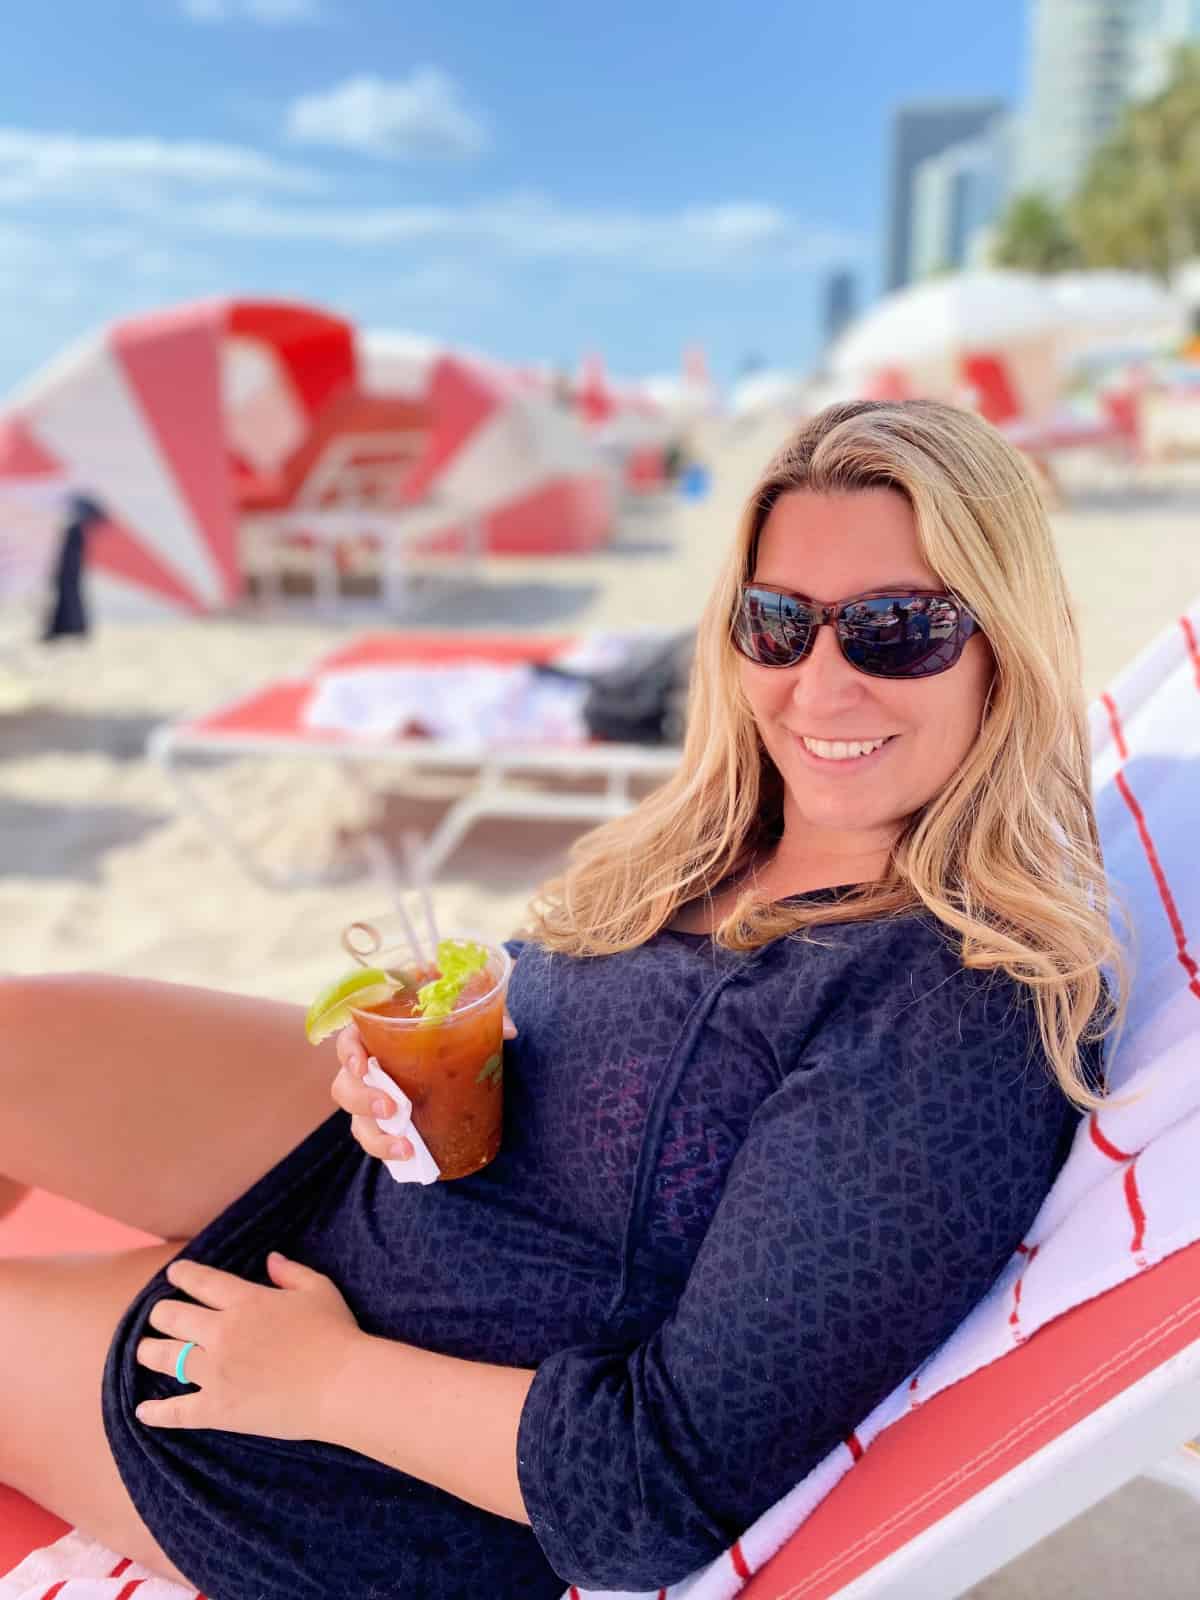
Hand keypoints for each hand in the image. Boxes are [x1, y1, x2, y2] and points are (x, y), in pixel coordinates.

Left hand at [134, 1254, 359, 1440]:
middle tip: (159, 1317)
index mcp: (246, 1301)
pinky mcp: (217, 1409)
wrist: (341, 1385)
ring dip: (150, 1352)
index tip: (173, 1274)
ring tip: (145, 1351)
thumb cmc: (336, 1334)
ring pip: (165, 1358)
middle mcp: (222, 1333)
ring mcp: (215, 1372)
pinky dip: (155, 1412)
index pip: (201, 1282)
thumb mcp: (319, 1290)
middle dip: (162, 1314)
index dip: (183, 1275)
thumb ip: (291, 1272)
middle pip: (173, 1317)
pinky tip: (142, 1411)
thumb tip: (271, 1259)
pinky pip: (176, 1411)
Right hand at [331, 1011, 516, 1164]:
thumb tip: (510, 1032)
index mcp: (378, 1037)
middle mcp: (370, 1070)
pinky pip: (376, 1141)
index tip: (362, 1065)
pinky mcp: (388, 1125)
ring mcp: (375, 1101)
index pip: (349, 1040)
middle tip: (391, 1108)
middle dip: (362, 1100)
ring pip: (356, 1121)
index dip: (348, 1053)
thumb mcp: (466, 1020)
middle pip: (345, 1086)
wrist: (459, 1062)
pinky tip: (409, 1155)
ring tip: (405, 1146)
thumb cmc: (451, 1032)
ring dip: (376, 1137)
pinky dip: (388, 1150)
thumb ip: (483, 1018)